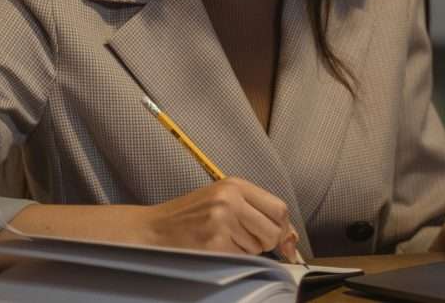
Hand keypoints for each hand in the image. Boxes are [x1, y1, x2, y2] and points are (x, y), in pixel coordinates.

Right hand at [137, 177, 299, 260]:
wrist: (154, 229)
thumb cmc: (189, 216)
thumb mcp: (222, 200)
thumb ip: (255, 210)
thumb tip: (290, 238)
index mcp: (235, 185)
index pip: (279, 208)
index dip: (283, 227)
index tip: (282, 240)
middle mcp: (230, 200)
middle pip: (273, 230)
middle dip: (266, 242)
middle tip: (245, 240)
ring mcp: (222, 222)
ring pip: (257, 247)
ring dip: (246, 250)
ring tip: (223, 240)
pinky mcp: (214, 244)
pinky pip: (241, 258)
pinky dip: (233, 258)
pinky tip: (215, 249)